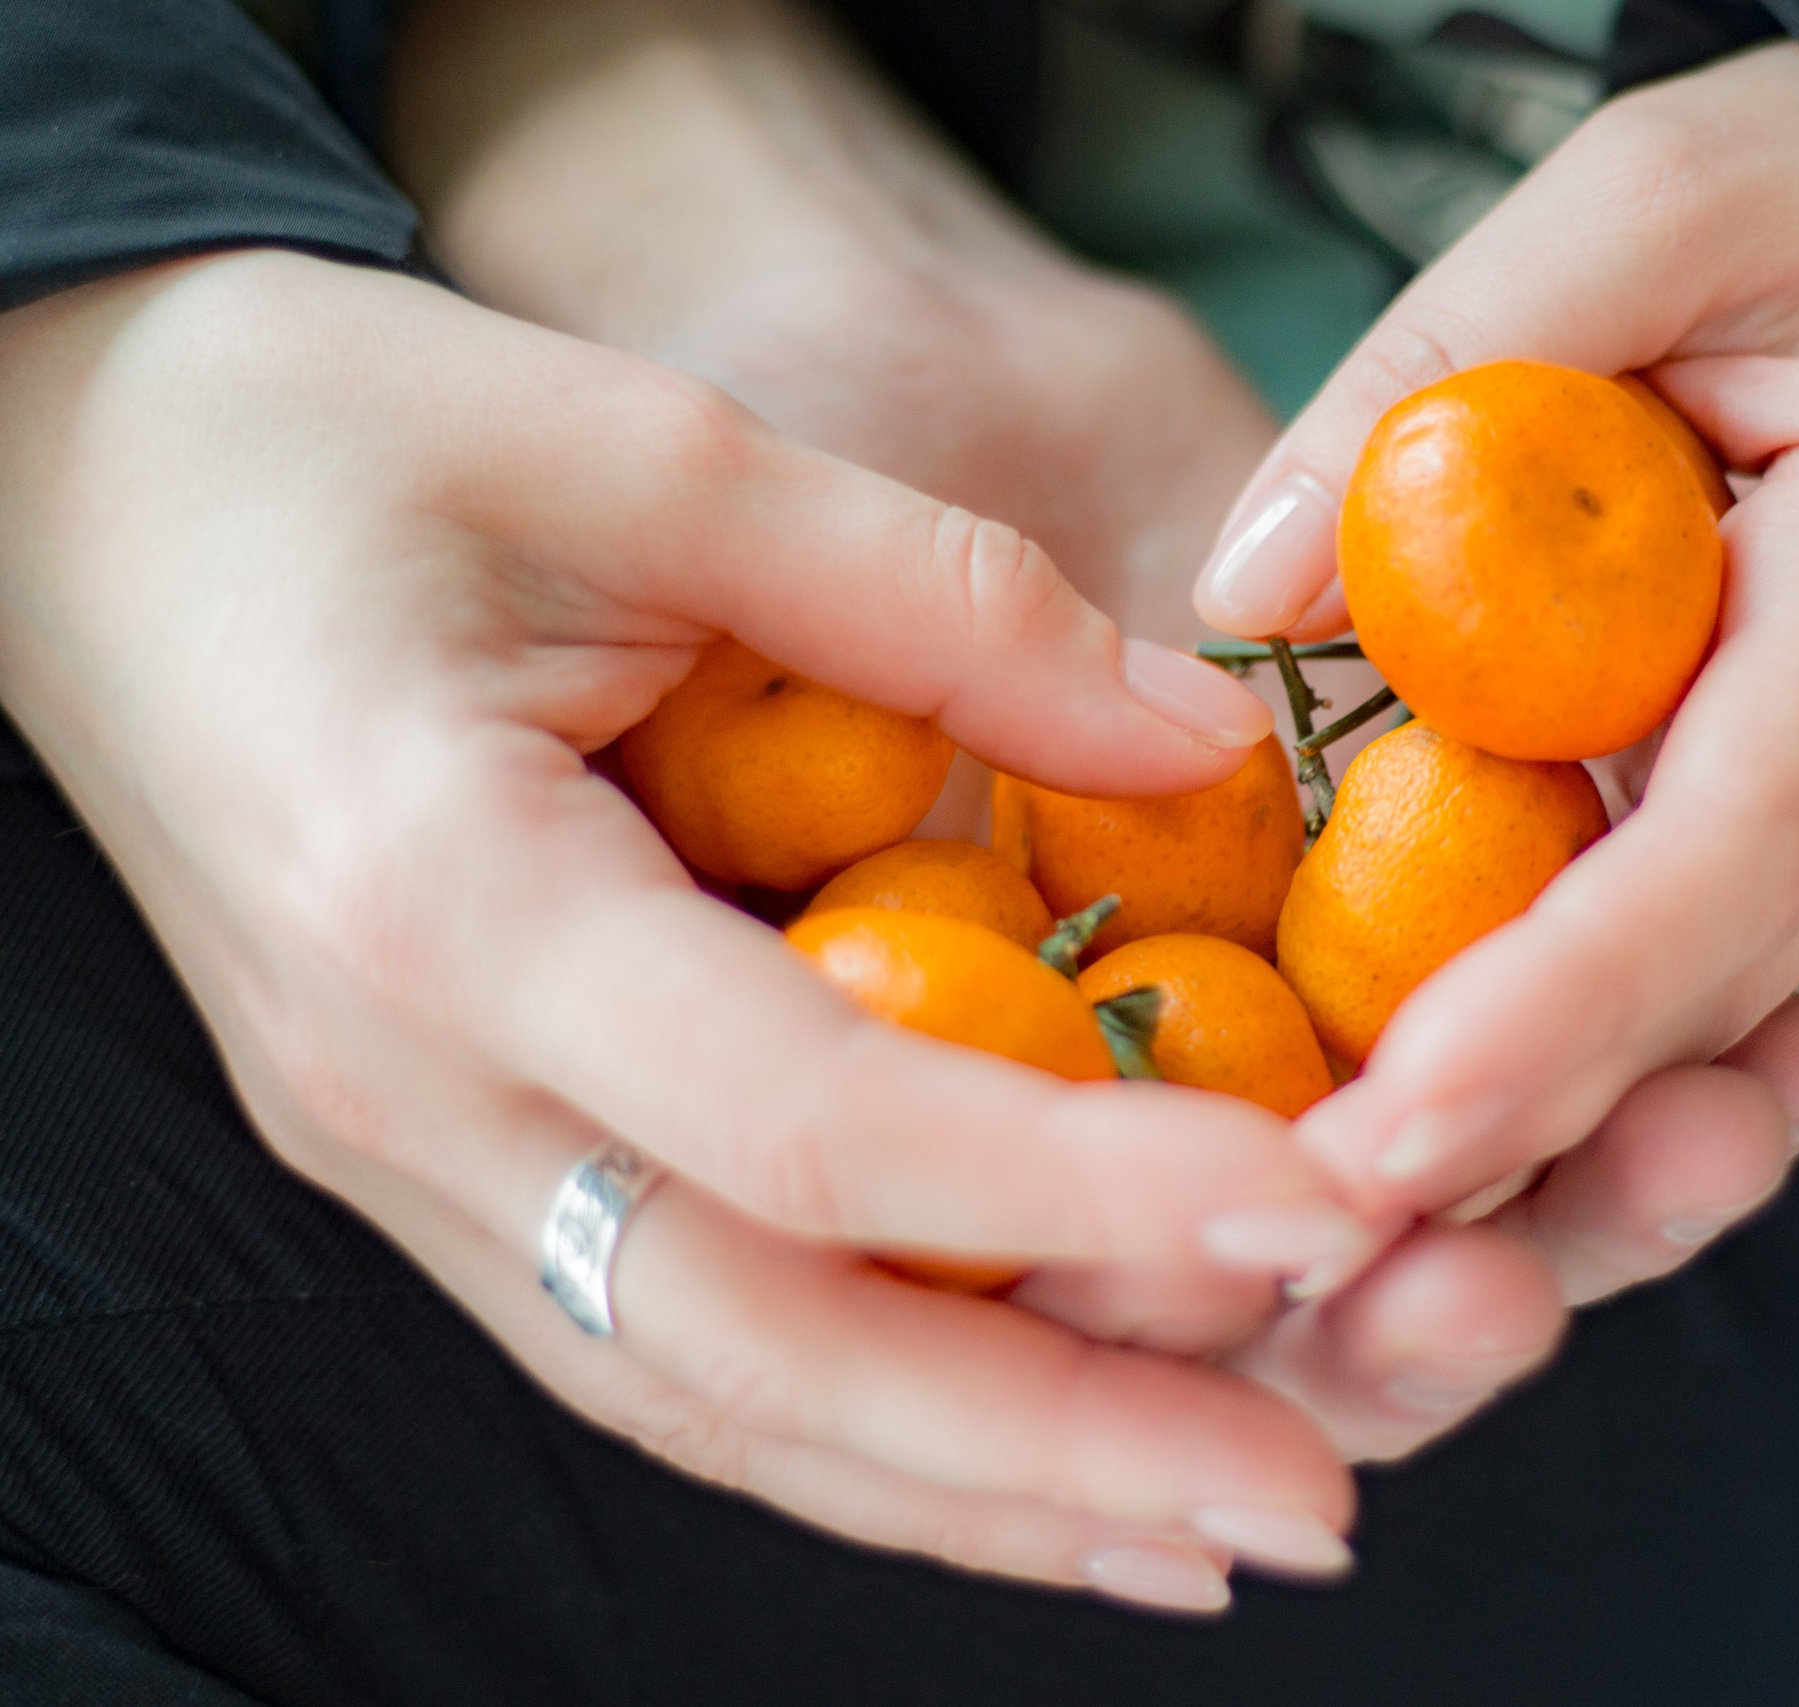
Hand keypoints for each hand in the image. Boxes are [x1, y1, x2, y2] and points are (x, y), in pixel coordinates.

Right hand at [392, 0, 1798, 1468]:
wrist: (76, 498)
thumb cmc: (322, 437)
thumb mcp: (640, 446)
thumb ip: (936, 598)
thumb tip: (1202, 741)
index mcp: (442, 900)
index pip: (804, 1118)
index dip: (1072, 1186)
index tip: (1318, 1206)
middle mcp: (418, 1094)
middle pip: (760, 1347)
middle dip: (1053, 1451)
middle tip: (1311, 1509)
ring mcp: (420, 1159)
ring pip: (714, 1398)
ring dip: (976, 1491)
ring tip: (1219, 1524)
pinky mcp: (456, 1163)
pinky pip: (674, 1340)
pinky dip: (863, 1427)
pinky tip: (1029, 1468)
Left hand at [1192, 44, 1798, 1219]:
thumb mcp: (1663, 203)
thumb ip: (1464, 353)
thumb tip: (1249, 590)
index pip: (1746, 835)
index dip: (1582, 994)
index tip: (1408, 1111)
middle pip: (1703, 989)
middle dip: (1521, 1134)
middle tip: (1319, 1242)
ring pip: (1669, 1024)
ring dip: (1512, 1154)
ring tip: (1329, 1252)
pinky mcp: (1719, 827)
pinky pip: (1624, 972)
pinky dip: (1510, 1070)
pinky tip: (1378, 1157)